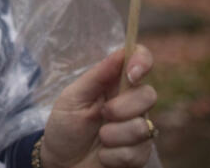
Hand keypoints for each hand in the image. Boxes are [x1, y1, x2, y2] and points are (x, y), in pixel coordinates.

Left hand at [40, 45, 157, 167]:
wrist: (61, 162)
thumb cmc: (65, 126)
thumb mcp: (73, 97)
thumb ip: (97, 76)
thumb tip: (121, 52)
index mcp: (115, 83)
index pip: (140, 61)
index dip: (142, 61)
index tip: (132, 73)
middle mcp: (132, 103)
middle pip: (148, 95)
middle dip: (122, 108)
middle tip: (103, 114)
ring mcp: (138, 128)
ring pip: (143, 126)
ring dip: (114, 135)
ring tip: (100, 137)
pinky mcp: (140, 153)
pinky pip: (138, 152)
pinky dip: (114, 155)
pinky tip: (103, 155)